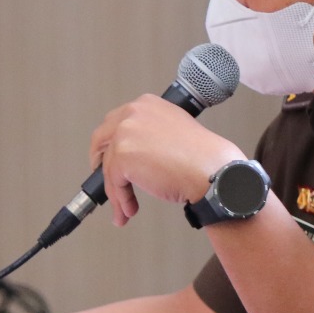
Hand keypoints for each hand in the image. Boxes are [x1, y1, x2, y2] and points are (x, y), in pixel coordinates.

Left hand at [90, 94, 243, 225]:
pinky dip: (121, 199)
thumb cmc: (203, 156)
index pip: (115, 121)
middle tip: (107, 179)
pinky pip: (114, 183)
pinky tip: (129, 209)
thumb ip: (151, 134)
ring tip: (126, 207)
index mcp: (147, 104)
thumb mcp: (174, 130)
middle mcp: (134, 113)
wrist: (212, 169)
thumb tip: (135, 152)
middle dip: (101, 162)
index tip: (110, 157)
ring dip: (117, 191)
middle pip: (101, 139)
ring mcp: (125, 133)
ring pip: (109, 167)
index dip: (110, 143)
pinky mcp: (122, 155)